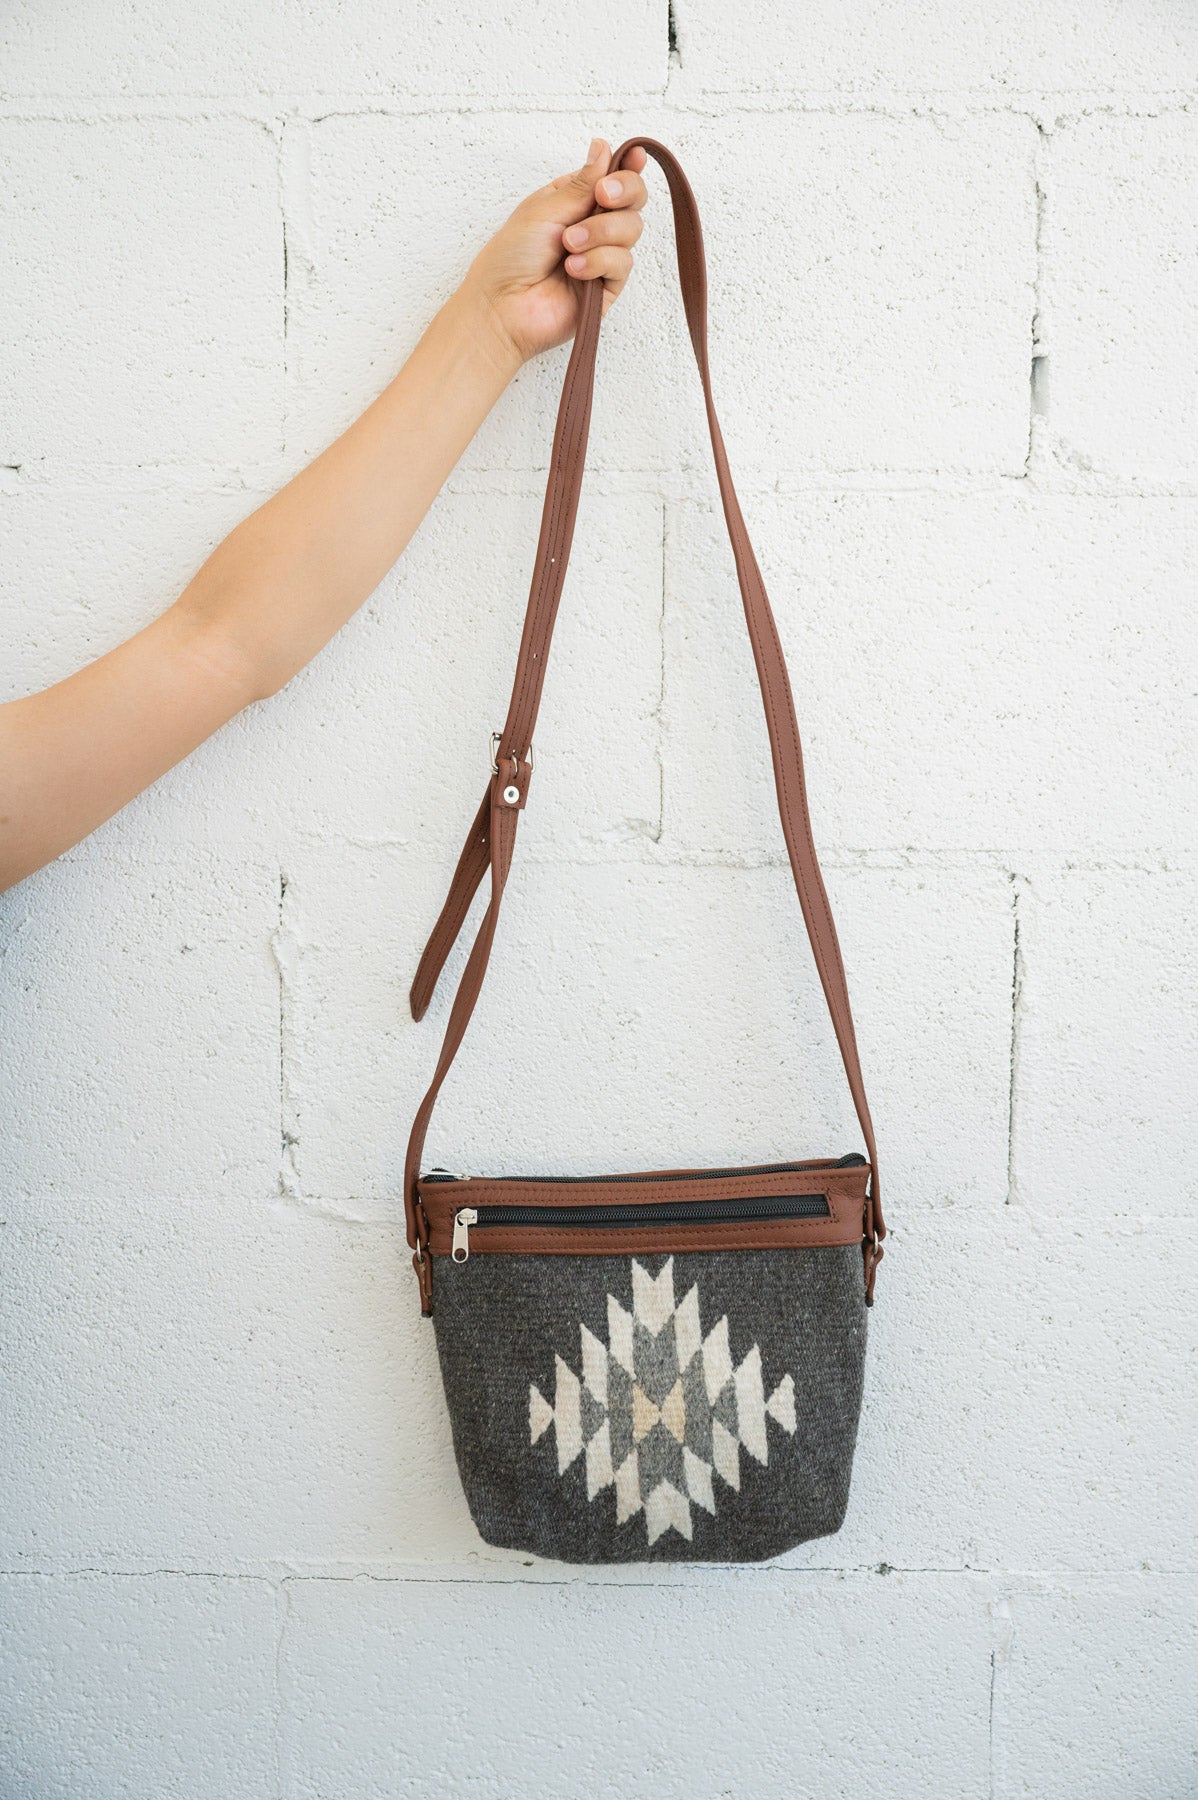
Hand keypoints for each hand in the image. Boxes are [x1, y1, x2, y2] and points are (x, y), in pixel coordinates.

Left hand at [462, 138, 649, 366]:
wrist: (502, 308)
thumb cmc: (511, 259)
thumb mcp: (545, 208)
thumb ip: (582, 183)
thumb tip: (603, 147)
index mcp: (575, 201)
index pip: (613, 178)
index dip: (628, 166)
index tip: (634, 158)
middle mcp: (593, 226)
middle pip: (633, 200)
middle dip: (624, 192)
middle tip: (602, 196)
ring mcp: (602, 257)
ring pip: (631, 229)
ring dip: (600, 232)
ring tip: (568, 245)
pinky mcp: (607, 287)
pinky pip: (622, 263)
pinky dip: (598, 262)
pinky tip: (573, 269)